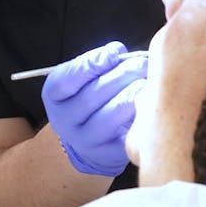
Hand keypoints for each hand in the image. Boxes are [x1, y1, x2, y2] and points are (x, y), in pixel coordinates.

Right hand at [42, 42, 146, 175]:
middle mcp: (64, 120)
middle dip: (122, 74)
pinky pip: (128, 133)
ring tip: (149, 81)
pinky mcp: (108, 154)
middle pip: (93, 95)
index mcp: (54, 96)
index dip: (92, 63)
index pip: (67, 80)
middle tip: (143, 63)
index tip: (115, 52)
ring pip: (112, 114)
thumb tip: (119, 53)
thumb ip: (97, 63)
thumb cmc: (89, 98)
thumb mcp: (82, 79)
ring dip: (134, 93)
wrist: (88, 140)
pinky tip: (151, 103)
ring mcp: (84, 140)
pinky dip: (142, 115)